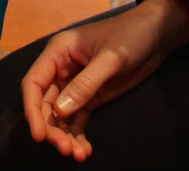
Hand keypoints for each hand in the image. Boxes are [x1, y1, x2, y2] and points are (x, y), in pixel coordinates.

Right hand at [20, 0, 188, 161]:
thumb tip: (60, 112)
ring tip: (77, 154)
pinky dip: (77, 135)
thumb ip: (86, 84)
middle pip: (45, 105)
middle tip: (65, 149)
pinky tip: (85, 150)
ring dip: (64, 136)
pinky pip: (77, 119)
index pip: (34, 84)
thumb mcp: (111, 58)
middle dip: (52, 129)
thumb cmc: (130, 35)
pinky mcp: (90, 97)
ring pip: (60, 116)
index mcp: (58, 53)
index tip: (40, 135)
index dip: (33, 110)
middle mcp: (61, 70)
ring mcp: (74, 85)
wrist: (155, 35)